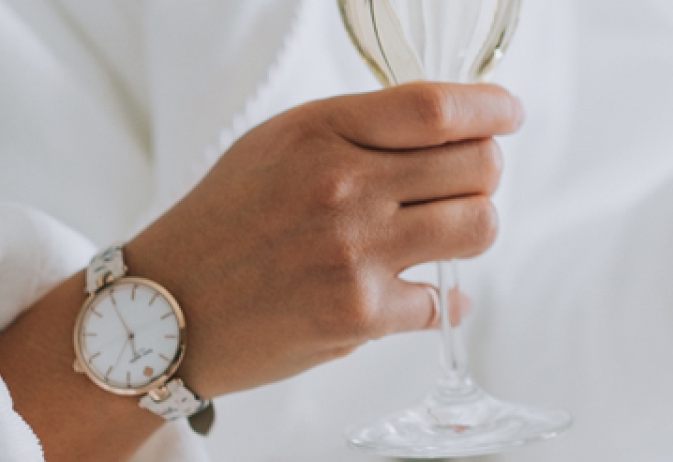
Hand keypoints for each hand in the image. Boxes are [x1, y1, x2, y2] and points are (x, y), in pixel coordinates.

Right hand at [127, 82, 515, 397]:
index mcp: (321, 133)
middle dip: (485, 170)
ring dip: (473, 227)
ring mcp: (355, 254)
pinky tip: (425, 292)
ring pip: (478, 227)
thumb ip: (358, 130)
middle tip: (467, 181)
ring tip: (446, 231)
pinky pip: (443, 300)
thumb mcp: (280, 144)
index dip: (491, 109)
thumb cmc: (225, 221)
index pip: (438, 108)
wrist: (164, 307)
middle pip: (477, 165)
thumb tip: (449, 127)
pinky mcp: (360, 315)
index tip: (508, 114)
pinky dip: (444, 299)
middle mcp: (343, 188)